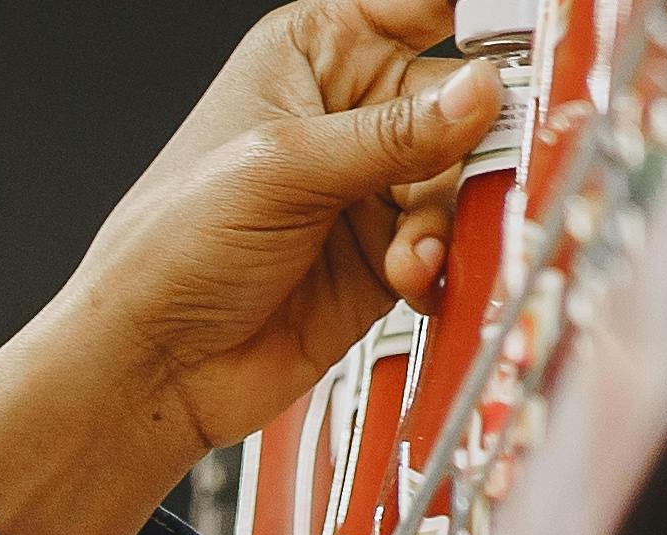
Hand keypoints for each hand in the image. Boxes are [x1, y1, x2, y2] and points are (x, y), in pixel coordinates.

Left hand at [0, 0, 512, 534]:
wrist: (152, 367)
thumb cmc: (173, 249)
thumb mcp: (285, 168)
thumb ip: (393, 135)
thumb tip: (482, 93)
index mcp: (314, 51)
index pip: (422, 8)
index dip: (478, 17)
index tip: (514, 46)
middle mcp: (350, 111)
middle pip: (461, 99)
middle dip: (470, 140)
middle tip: (466, 172)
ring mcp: (371, 186)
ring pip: (461, 175)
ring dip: (445, 215)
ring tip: (410, 252)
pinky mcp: (386, 255)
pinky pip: (448, 241)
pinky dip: (439, 260)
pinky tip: (410, 276)